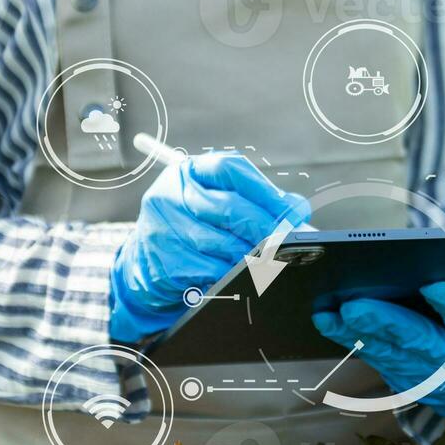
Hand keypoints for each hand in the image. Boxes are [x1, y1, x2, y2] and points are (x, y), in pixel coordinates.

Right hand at [110, 154, 309, 342]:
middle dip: (265, 228)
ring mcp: (164, 229)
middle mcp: (170, 195)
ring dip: (251, 255)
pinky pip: (211, 271)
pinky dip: (232, 275)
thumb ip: (253, 200)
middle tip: (286, 241)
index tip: (293, 210)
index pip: (231, 169)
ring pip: (222, 243)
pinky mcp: (166, 262)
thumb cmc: (192, 226)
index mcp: (187, 171)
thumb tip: (296, 213)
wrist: (147, 261)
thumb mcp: (214, 201)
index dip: (266, 191)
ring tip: (268, 260)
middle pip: (229, 208)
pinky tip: (242, 275)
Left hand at [313, 282, 444, 427]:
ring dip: (354, 333)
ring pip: (387, 352)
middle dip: (385, 322)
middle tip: (355, 305)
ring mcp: (424, 374)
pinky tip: (327, 319)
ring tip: (328, 312)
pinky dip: (348, 339)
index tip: (433, 285)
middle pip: (417, 339)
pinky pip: (373, 356)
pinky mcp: (400, 377)